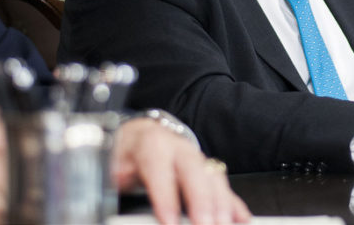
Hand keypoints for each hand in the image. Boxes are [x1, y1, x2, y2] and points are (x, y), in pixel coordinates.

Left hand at [114, 118, 250, 224]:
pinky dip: (233, 205)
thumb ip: (116, 175)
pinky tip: (242, 220)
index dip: (166, 197)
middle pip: (195, 172)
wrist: (141, 136)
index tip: (170, 222)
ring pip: (214, 178)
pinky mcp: (207, 172)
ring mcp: (197, 159)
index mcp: (152, 144)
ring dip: (222, 205)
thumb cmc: (126, 154)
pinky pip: (223, 188)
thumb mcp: (112, 163)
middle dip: (203, 202)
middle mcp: (179, 149)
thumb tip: (114, 183)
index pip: (160, 169)